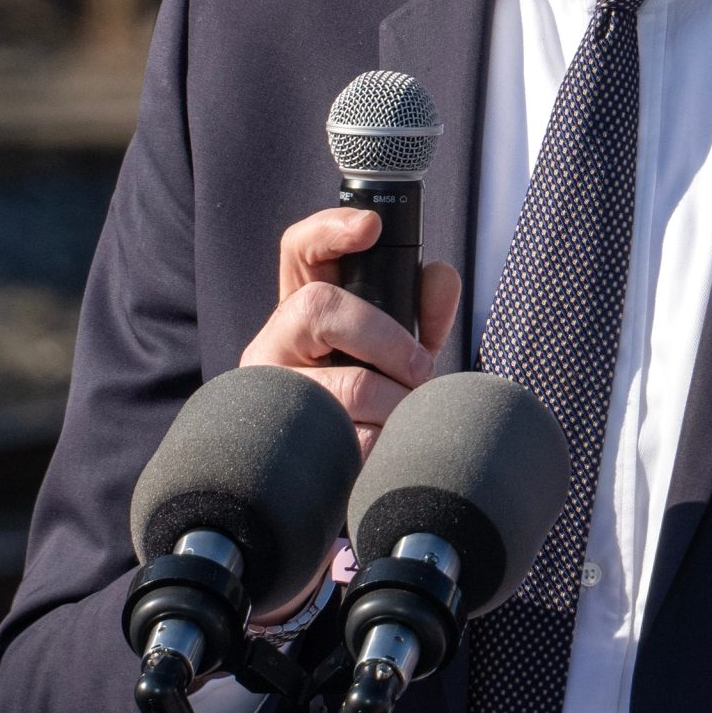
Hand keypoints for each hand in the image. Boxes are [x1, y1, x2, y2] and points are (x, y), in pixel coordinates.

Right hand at [241, 207, 462, 459]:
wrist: (349, 487)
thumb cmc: (375, 405)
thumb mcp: (400, 350)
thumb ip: (423, 308)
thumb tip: (440, 276)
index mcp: (303, 312)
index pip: (299, 250)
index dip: (328, 228)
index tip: (371, 226)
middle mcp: (274, 343)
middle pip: (317, 305)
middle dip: (386, 336)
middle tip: (420, 367)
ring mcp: (271, 393)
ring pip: (344, 383)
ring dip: (394, 402)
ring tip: (405, 417)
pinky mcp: (284, 443)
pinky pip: (349, 437)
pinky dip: (381, 442)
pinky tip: (382, 449)